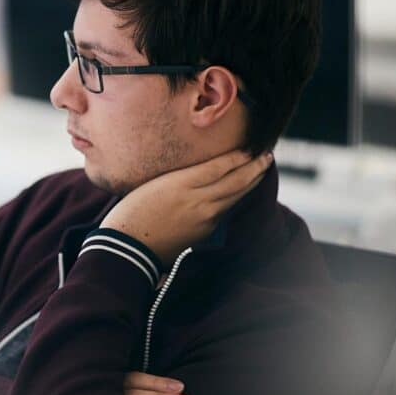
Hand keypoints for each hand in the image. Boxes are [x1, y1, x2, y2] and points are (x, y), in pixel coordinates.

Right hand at [100, 150, 273, 266]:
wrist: (128, 247)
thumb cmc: (132, 212)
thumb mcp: (153, 185)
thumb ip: (181, 178)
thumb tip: (204, 172)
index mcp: (181, 184)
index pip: (220, 167)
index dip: (238, 156)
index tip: (250, 147)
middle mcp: (198, 201)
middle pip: (236, 181)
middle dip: (254, 167)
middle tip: (267, 156)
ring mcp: (204, 219)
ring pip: (235, 197)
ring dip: (251, 182)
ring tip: (260, 170)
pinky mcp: (205, 233)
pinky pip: (225, 211)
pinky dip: (236, 198)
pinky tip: (239, 192)